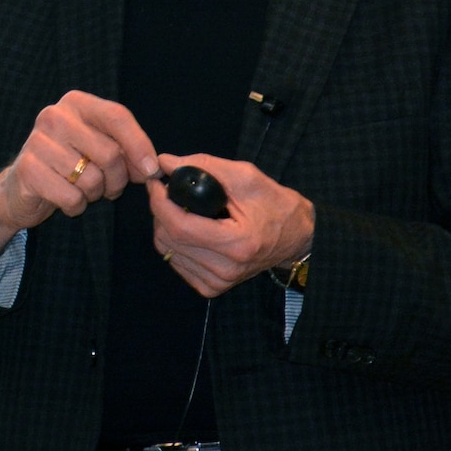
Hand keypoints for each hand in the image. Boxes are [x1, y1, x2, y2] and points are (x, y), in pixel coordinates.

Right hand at [0, 92, 158, 268]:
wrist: (20, 188)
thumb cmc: (68, 165)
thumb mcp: (98, 148)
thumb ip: (125, 150)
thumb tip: (150, 168)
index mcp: (76, 103)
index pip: (117, 116)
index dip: (139, 145)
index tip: (151, 170)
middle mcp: (54, 116)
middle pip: (109, 153)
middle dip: (117, 180)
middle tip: (110, 188)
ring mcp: (38, 142)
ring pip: (92, 178)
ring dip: (94, 194)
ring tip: (83, 190)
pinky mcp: (28, 170)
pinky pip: (71, 197)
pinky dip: (75, 206)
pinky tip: (66, 199)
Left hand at [149, 153, 314, 298]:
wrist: (295, 237)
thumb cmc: (275, 204)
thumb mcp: (245, 177)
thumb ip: (204, 166)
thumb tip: (164, 161)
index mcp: (236, 243)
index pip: (180, 226)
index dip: (160, 202)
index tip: (155, 182)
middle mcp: (225, 269)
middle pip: (169, 240)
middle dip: (161, 211)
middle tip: (170, 192)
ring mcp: (218, 282)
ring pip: (168, 252)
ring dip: (165, 226)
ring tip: (182, 209)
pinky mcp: (212, 288)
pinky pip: (177, 263)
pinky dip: (175, 243)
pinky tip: (190, 229)